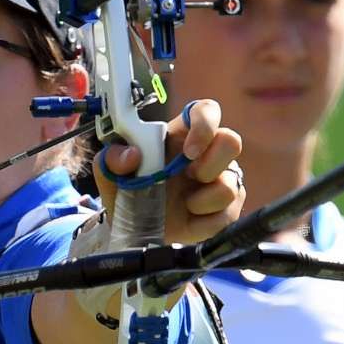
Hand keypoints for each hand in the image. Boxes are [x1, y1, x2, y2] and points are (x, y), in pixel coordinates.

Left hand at [92, 99, 244, 244]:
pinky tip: (189, 222)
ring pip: (231, 185)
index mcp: (181, 136)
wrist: (136, 232)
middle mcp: (207, 155)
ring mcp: (222, 181)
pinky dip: (203, 224)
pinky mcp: (227, 210)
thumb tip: (132, 155)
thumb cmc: (130, 194)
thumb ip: (112, 159)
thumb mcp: (111, 175)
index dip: (205, 124)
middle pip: (232, 142)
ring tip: (183, 205)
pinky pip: (227, 215)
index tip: (189, 151)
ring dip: (202, 201)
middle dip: (211, 165)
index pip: (207, 111)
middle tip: (188, 178)